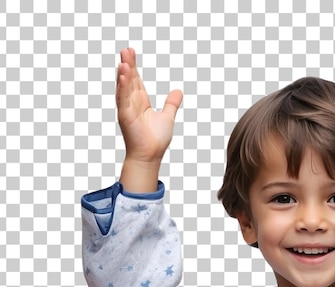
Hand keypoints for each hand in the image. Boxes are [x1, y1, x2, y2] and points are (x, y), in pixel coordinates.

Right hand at [116, 47, 182, 164]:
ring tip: (124, 59)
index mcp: (140, 102)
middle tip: (126, 49)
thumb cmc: (156, 140)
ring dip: (123, 73)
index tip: (131, 52)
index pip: (136, 80)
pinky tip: (123, 75)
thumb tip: (178, 91)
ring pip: (124, 87)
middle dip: (127, 64)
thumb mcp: (167, 117)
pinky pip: (123, 99)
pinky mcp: (126, 116)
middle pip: (129, 80)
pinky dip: (123, 86)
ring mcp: (127, 109)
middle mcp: (132, 104)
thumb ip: (171, 104)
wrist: (150, 155)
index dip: (134, 67)